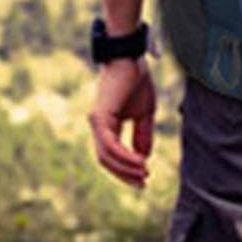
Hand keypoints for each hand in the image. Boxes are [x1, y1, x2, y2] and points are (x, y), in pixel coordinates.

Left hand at [88, 57, 154, 188]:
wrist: (131, 59)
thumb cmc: (137, 81)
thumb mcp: (145, 114)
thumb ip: (143, 135)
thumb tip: (143, 158)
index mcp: (107, 125)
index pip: (112, 155)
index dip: (126, 169)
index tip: (145, 178)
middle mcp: (98, 125)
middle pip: (107, 161)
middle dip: (125, 174)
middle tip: (143, 183)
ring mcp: (97, 122)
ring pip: (107, 156)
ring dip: (126, 168)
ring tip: (144, 173)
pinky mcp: (100, 118)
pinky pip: (110, 145)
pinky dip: (124, 157)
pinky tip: (140, 162)